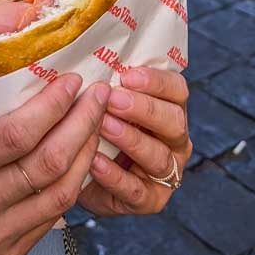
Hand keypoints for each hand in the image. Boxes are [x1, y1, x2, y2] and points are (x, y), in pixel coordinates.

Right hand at [0, 75, 108, 254]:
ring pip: (60, 193)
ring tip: (98, 124)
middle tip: (100, 95)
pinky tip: (81, 159)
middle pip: (47, 162)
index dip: (53, 106)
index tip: (73, 81)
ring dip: (87, 154)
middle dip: (82, 123)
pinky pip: (54, 217)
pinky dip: (72, 184)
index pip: (16, 134)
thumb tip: (22, 66)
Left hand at [77, 67, 190, 217]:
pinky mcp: (149, 200)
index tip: (128, 76)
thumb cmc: (93, 123)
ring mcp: (166, 173)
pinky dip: (115, 176)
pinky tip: (95, 161)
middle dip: (143, 109)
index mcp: (169, 108)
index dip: (156, 82)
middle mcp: (174, 140)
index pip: (177, 90)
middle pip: (173, 121)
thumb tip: (88, 54)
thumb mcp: (102, 99)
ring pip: (158, 156)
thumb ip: (106, 81)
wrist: (77, 171)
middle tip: (112, 99)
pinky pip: (136, 190)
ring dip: (130, 139)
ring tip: (102, 126)